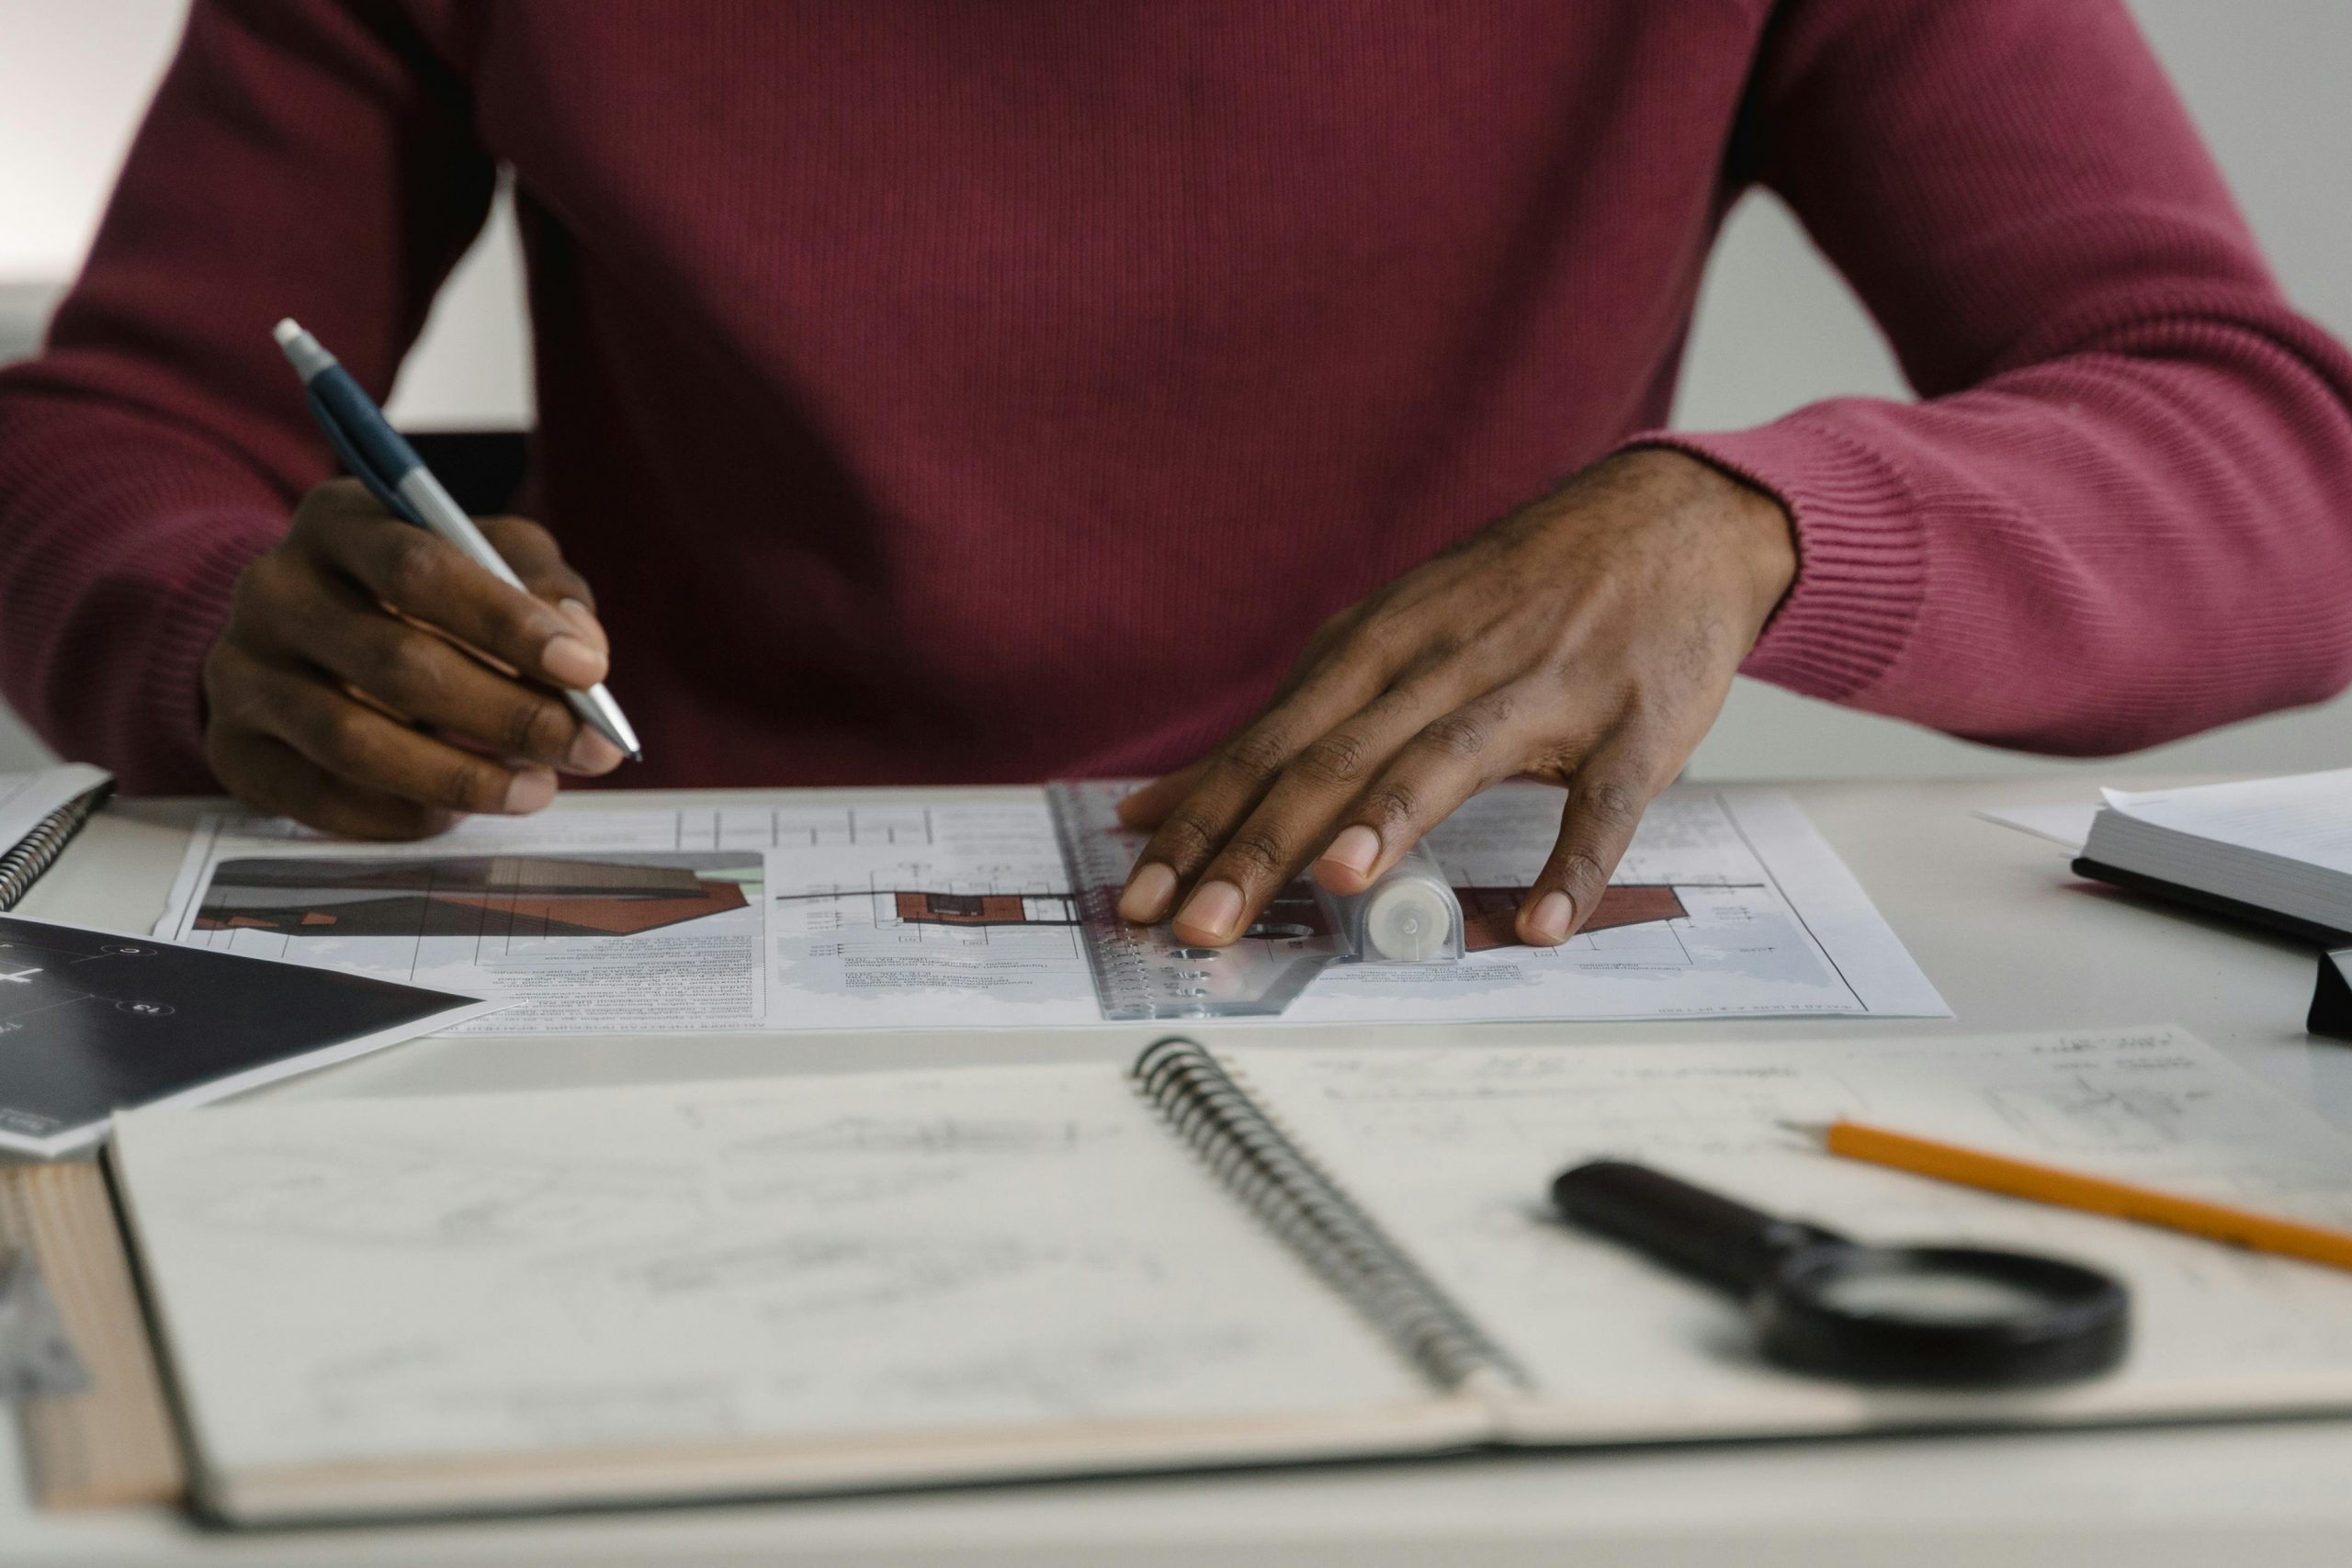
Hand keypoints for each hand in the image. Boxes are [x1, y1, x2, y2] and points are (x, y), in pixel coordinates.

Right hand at [203, 477, 624, 837]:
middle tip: (588, 748)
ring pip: (353, 740)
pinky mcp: (233, 746)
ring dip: (461, 777)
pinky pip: (318, 797)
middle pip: (394, 661)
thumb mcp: (484, 557)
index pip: (421, 567)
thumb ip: (542, 585)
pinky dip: (400, 816)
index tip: (587, 670)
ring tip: (537, 789)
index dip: (508, 622)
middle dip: (509, 715)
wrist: (301, 635)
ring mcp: (241, 671)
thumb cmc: (418, 592)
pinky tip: (456, 813)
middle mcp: (273, 589)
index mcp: (339, 522)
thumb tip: (583, 645)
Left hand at [1114, 449, 1796, 947]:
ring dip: (1392, 819)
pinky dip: (1574, 862)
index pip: (1265, 747)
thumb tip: (1156, 807)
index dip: (1197, 824)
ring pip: (1448, 758)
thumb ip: (1280, 731)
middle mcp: (1442, 665)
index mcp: (1374, 650)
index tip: (1135, 895)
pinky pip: (1601, 802)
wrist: (1667, 521)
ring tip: (1338, 883)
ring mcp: (1540, 691)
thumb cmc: (1509, 598)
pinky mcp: (1632, 724)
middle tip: (1198, 923)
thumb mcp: (1380, 641)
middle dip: (1260, 845)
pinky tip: (1543, 923)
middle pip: (1334, 759)